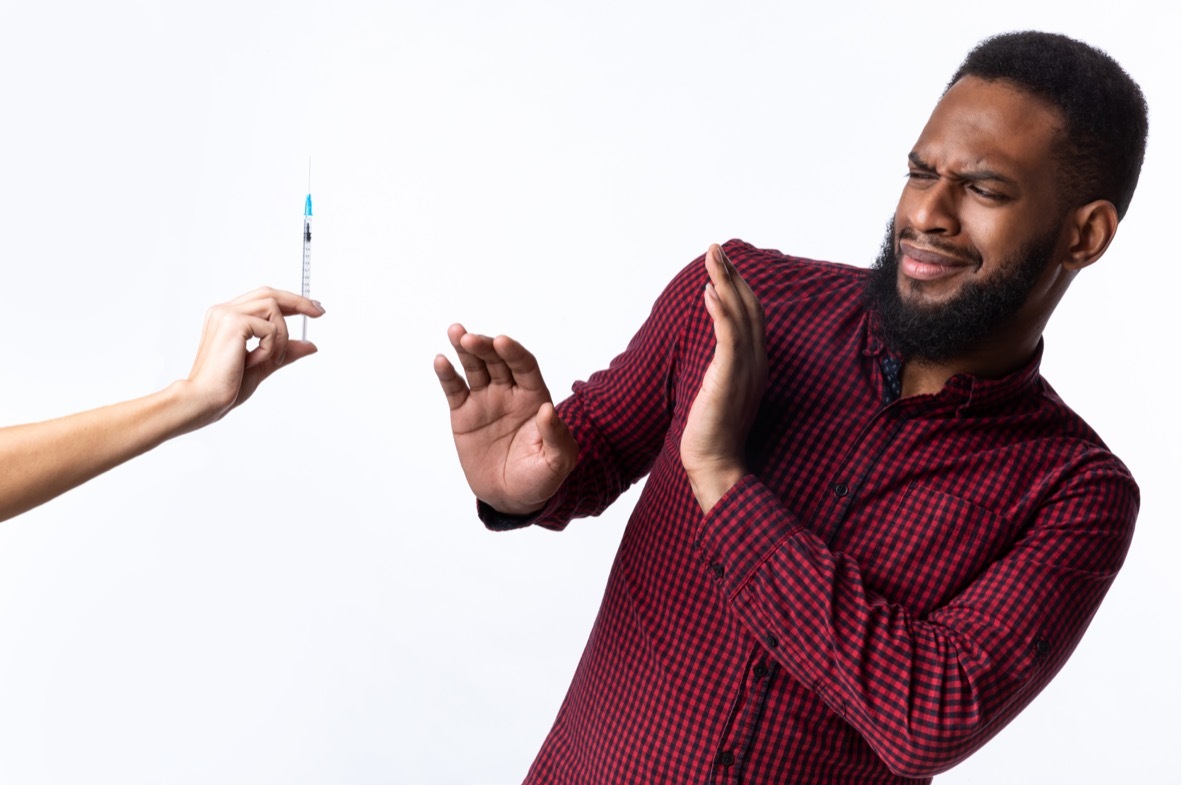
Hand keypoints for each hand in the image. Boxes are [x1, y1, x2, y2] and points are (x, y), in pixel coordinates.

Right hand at [180, 287, 324, 428]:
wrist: (206, 399)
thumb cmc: (227, 386)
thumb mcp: (266, 364)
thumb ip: (286, 352)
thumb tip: (310, 345)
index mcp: (227, 317)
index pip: (263, 298)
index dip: (290, 301)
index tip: (312, 308)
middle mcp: (224, 310)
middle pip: (269, 293)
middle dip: (298, 302)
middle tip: (319, 312)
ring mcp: (227, 314)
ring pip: (273, 308)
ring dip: (281, 337)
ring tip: (270, 359)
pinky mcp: (233, 322)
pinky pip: (270, 328)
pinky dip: (271, 347)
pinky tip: (255, 361)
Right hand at [434, 324, 578, 515]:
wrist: (511, 497)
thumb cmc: (540, 478)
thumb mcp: (557, 462)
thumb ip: (556, 436)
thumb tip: (549, 410)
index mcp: (534, 398)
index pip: (525, 366)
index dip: (514, 352)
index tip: (502, 342)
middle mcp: (509, 392)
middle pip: (497, 361)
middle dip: (485, 346)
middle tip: (470, 338)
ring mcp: (485, 400)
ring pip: (475, 367)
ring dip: (465, 349)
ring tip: (456, 332)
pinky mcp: (464, 413)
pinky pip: (455, 389)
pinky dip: (447, 375)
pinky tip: (440, 361)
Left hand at [679, 244, 766, 512]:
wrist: (716, 463)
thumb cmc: (714, 432)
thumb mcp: (721, 390)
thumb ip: (723, 367)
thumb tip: (715, 348)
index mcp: (755, 364)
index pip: (751, 316)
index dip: (739, 287)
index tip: (722, 264)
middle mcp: (756, 362)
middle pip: (749, 308)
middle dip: (732, 275)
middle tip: (716, 249)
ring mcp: (745, 370)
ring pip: (740, 316)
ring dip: (726, 282)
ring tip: (712, 258)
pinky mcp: (729, 380)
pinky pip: (729, 339)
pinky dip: (721, 312)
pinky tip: (710, 291)